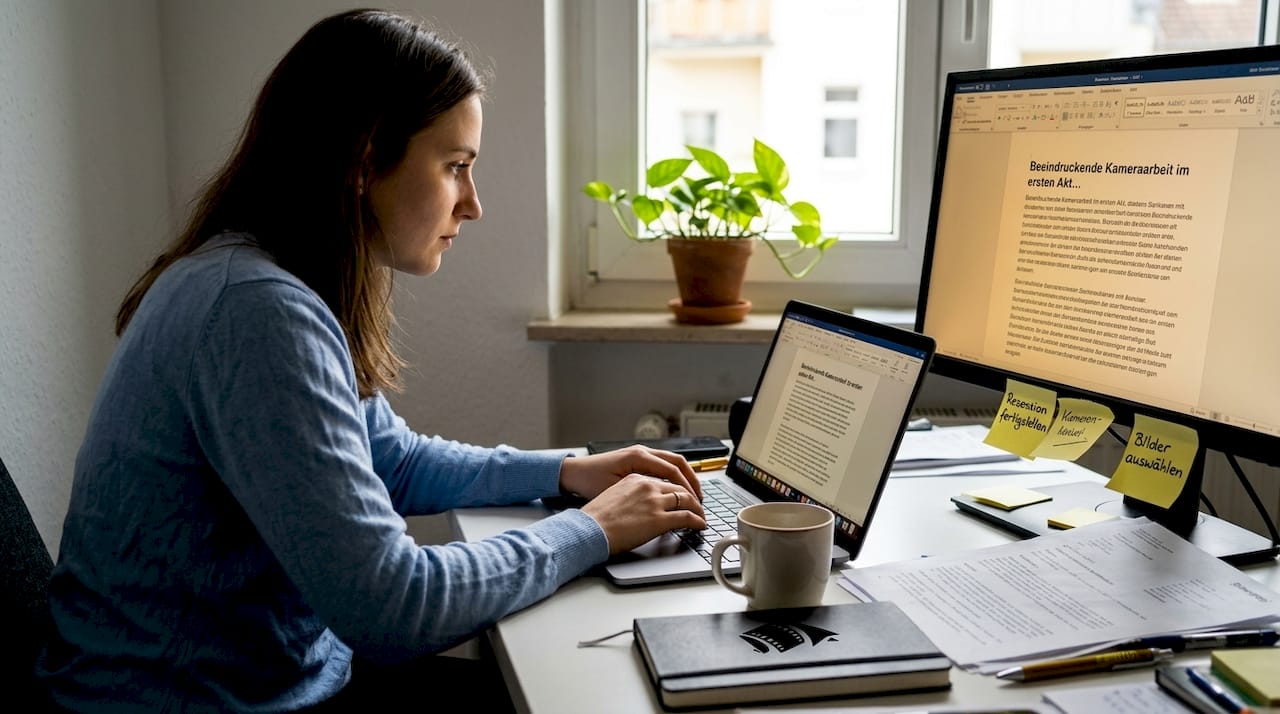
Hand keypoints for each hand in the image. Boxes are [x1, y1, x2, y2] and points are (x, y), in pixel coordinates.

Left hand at [558, 445, 702, 501]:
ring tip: (693, 495)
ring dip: (685, 477)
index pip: (673, 470)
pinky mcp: (637, 459)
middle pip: (678, 462)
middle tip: (701, 499)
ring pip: (672, 462)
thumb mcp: (616, 490)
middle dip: (693, 481)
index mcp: (638, 457)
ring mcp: (640, 453)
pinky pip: (662, 465)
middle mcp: (642, 451)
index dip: (687, 488)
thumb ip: (641, 494)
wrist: (573, 473)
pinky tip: (676, 490)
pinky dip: (674, 476)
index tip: (696, 503)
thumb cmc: (589, 481)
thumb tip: (664, 503)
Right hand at [580, 473, 706, 554]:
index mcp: (635, 477)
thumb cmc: (596, 518)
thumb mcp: (614, 495)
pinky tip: (699, 525)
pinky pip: (687, 517)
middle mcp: (647, 485)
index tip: (682, 494)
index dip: (678, 488)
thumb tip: (642, 504)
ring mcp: (654, 501)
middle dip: (692, 496)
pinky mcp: (659, 518)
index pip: (664, 478)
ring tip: (701, 516)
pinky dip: (697, 520)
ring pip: (687, 499)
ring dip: (697, 508)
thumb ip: (632, 495)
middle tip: (697, 505)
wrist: (589, 529)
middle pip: (679, 487)